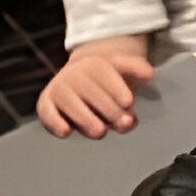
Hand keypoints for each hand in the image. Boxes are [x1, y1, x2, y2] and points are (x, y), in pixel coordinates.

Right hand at [37, 47, 151, 137]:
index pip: (104, 74)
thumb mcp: (123, 69)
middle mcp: (73, 74)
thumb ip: (136, 69)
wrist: (80, 78)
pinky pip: (46, 112)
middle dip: (108, 110)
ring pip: (70, 103)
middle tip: (123, 123)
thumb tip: (149, 75)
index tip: (128, 102)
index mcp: (94, 63)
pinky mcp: (46, 104)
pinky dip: (53, 122)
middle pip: (90, 92)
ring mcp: (58, 88)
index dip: (116, 88)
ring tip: (100, 131)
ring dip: (85, 119)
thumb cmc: (108, 80)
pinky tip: (66, 132)